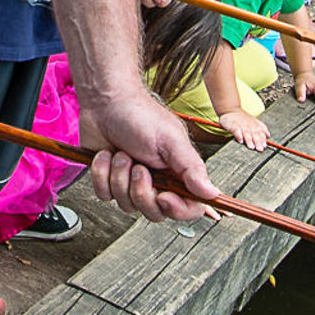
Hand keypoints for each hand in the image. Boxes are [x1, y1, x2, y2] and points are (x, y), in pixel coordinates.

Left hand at [76, 71, 217, 221]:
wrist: (105, 102)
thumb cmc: (140, 115)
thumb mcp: (170, 140)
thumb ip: (191, 168)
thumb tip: (212, 194)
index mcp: (178, 173)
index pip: (189, 208)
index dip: (178, 210)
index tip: (164, 197)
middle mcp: (157, 182)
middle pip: (154, 213)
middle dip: (142, 191)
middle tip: (138, 167)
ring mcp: (131, 183)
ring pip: (127, 205)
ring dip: (120, 177)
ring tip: (121, 153)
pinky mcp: (109, 181)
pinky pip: (104, 195)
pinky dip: (102, 174)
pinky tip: (106, 155)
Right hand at [218, 105, 269, 150]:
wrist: (231, 110)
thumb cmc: (243, 118)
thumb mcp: (254, 121)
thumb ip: (261, 127)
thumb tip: (268, 135)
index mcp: (254, 124)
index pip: (260, 132)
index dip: (263, 139)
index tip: (264, 146)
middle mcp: (249, 125)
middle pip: (254, 133)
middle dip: (258, 141)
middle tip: (260, 149)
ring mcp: (241, 125)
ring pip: (246, 133)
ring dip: (249, 140)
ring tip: (251, 147)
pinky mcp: (233, 126)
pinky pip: (236, 131)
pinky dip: (239, 136)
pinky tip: (240, 141)